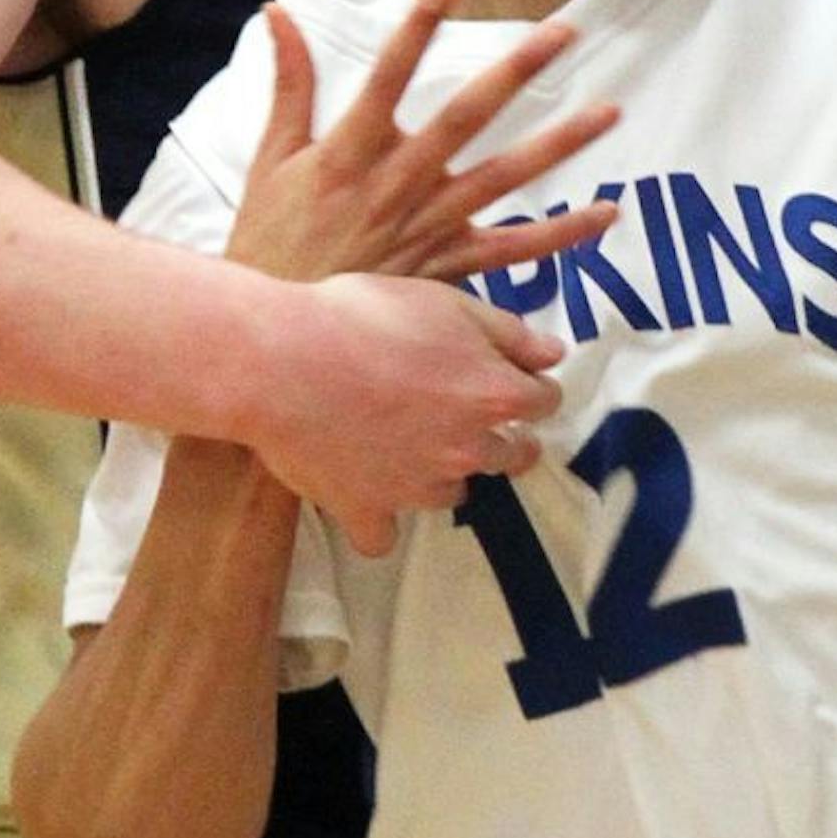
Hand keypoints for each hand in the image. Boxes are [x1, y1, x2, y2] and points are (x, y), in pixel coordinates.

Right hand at [228, 0, 620, 283]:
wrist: (280, 342)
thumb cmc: (269, 243)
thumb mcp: (269, 158)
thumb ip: (288, 83)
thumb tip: (277, 11)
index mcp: (349, 151)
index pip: (386, 76)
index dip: (417, 29)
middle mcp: (397, 184)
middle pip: (464, 118)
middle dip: (516, 71)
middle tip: (565, 32)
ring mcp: (429, 227)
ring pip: (504, 178)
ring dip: (560, 144)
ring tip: (610, 112)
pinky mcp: (449, 270)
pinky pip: (515, 250)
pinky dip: (562, 233)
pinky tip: (605, 211)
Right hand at [250, 272, 566, 554]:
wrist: (282, 360)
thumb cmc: (365, 317)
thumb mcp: (448, 301)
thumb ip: (508, 332)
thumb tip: (553, 354)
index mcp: (493, 395)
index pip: (543, 402)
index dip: (533, 388)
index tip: (519, 380)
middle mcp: (466, 450)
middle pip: (510, 456)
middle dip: (504, 437)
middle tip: (472, 416)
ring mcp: (416, 488)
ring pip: (452, 493)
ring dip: (442, 473)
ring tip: (412, 444)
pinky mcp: (366, 510)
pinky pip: (384, 536)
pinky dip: (381, 519)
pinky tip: (369, 494)